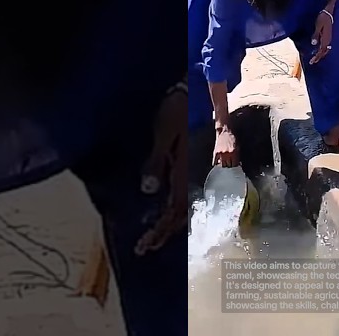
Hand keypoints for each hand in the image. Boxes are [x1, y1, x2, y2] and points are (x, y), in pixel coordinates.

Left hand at [135, 80, 187, 254]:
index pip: (174, 210)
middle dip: (163, 233)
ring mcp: (193, 170)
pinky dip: (175, 210)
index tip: (144, 246)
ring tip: (154, 237)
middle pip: (180, 214)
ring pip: (184, 206)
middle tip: (144, 247)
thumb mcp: (163, 133)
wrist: (195, 89)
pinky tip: (167, 212)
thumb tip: (148, 190)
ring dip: (169, 224)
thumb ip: (156, 162)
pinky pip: (185, 195)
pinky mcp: (191, 165)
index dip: (160, 230)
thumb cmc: (177, 109)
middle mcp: (191, 175)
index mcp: (184, 170)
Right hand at [212, 124, 238, 167]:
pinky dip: (217, 165)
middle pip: (228, 167)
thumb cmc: (233, 139)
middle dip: (230, 169)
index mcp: (234, 154)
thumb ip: (237, 157)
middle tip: (230, 171)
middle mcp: (227, 155)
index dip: (235, 168)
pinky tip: (218, 167)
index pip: (234, 166)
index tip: (235, 170)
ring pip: (222, 166)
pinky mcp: (215, 153)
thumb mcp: (238, 148)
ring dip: (224, 168)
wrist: (225, 132)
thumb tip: (238, 165)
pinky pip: (215, 163)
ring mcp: (220, 154)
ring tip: (225, 170)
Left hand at [309, 9, 333, 64]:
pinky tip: (318, 50)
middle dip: (318, 57)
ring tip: (315, 58)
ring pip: (325, 49)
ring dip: (320, 54)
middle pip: (324, 52)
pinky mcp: (328, 36)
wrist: (328, 12)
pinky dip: (321, 50)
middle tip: (311, 62)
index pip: (322, 51)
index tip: (312, 61)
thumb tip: (313, 44)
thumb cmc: (322, 18)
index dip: (317, 57)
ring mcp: (329, 38)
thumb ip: (316, 35)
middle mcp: (329, 39)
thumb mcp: (318, 26)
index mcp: (326, 38)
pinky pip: (325, 46)